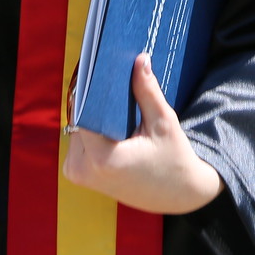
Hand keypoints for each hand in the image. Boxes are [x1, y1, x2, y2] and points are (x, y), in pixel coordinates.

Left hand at [62, 53, 223, 214]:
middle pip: (79, 118)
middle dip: (94, 100)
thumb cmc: (174, 159)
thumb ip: (146, 91)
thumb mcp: (163, 123)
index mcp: (102, 159)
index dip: (92, 89)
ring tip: (114, 100)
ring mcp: (76, 173)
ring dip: (92, 114)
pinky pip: (78, 140)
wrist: (177, 195)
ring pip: (77, 127)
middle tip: (111, 78)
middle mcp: (82, 168)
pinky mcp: (77, 174)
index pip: (84, 111)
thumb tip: (139, 59)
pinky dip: (92, 129)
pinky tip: (110, 120)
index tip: (101, 68)